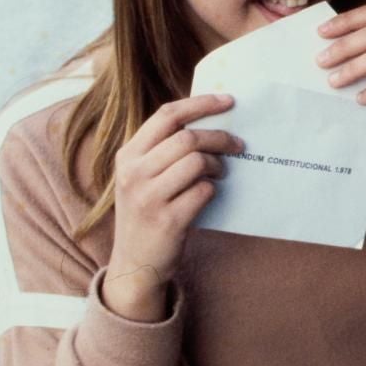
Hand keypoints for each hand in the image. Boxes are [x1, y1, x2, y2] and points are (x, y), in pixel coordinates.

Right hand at [105, 93, 242, 319]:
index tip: (228, 100)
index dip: (200, 104)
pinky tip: (210, 194)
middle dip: (219, 137)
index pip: (167, 116)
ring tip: (220, 172)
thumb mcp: (141, 178)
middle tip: (237, 145)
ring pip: (197, 162)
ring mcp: (149, 197)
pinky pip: (203, 191)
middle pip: (187, 138)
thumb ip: (162, 151)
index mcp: (128, 156)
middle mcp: (134, 173)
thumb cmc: (146, 212)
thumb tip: (209, 122)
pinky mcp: (168, 220)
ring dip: (218, 165)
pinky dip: (213, 189)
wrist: (135, 264)